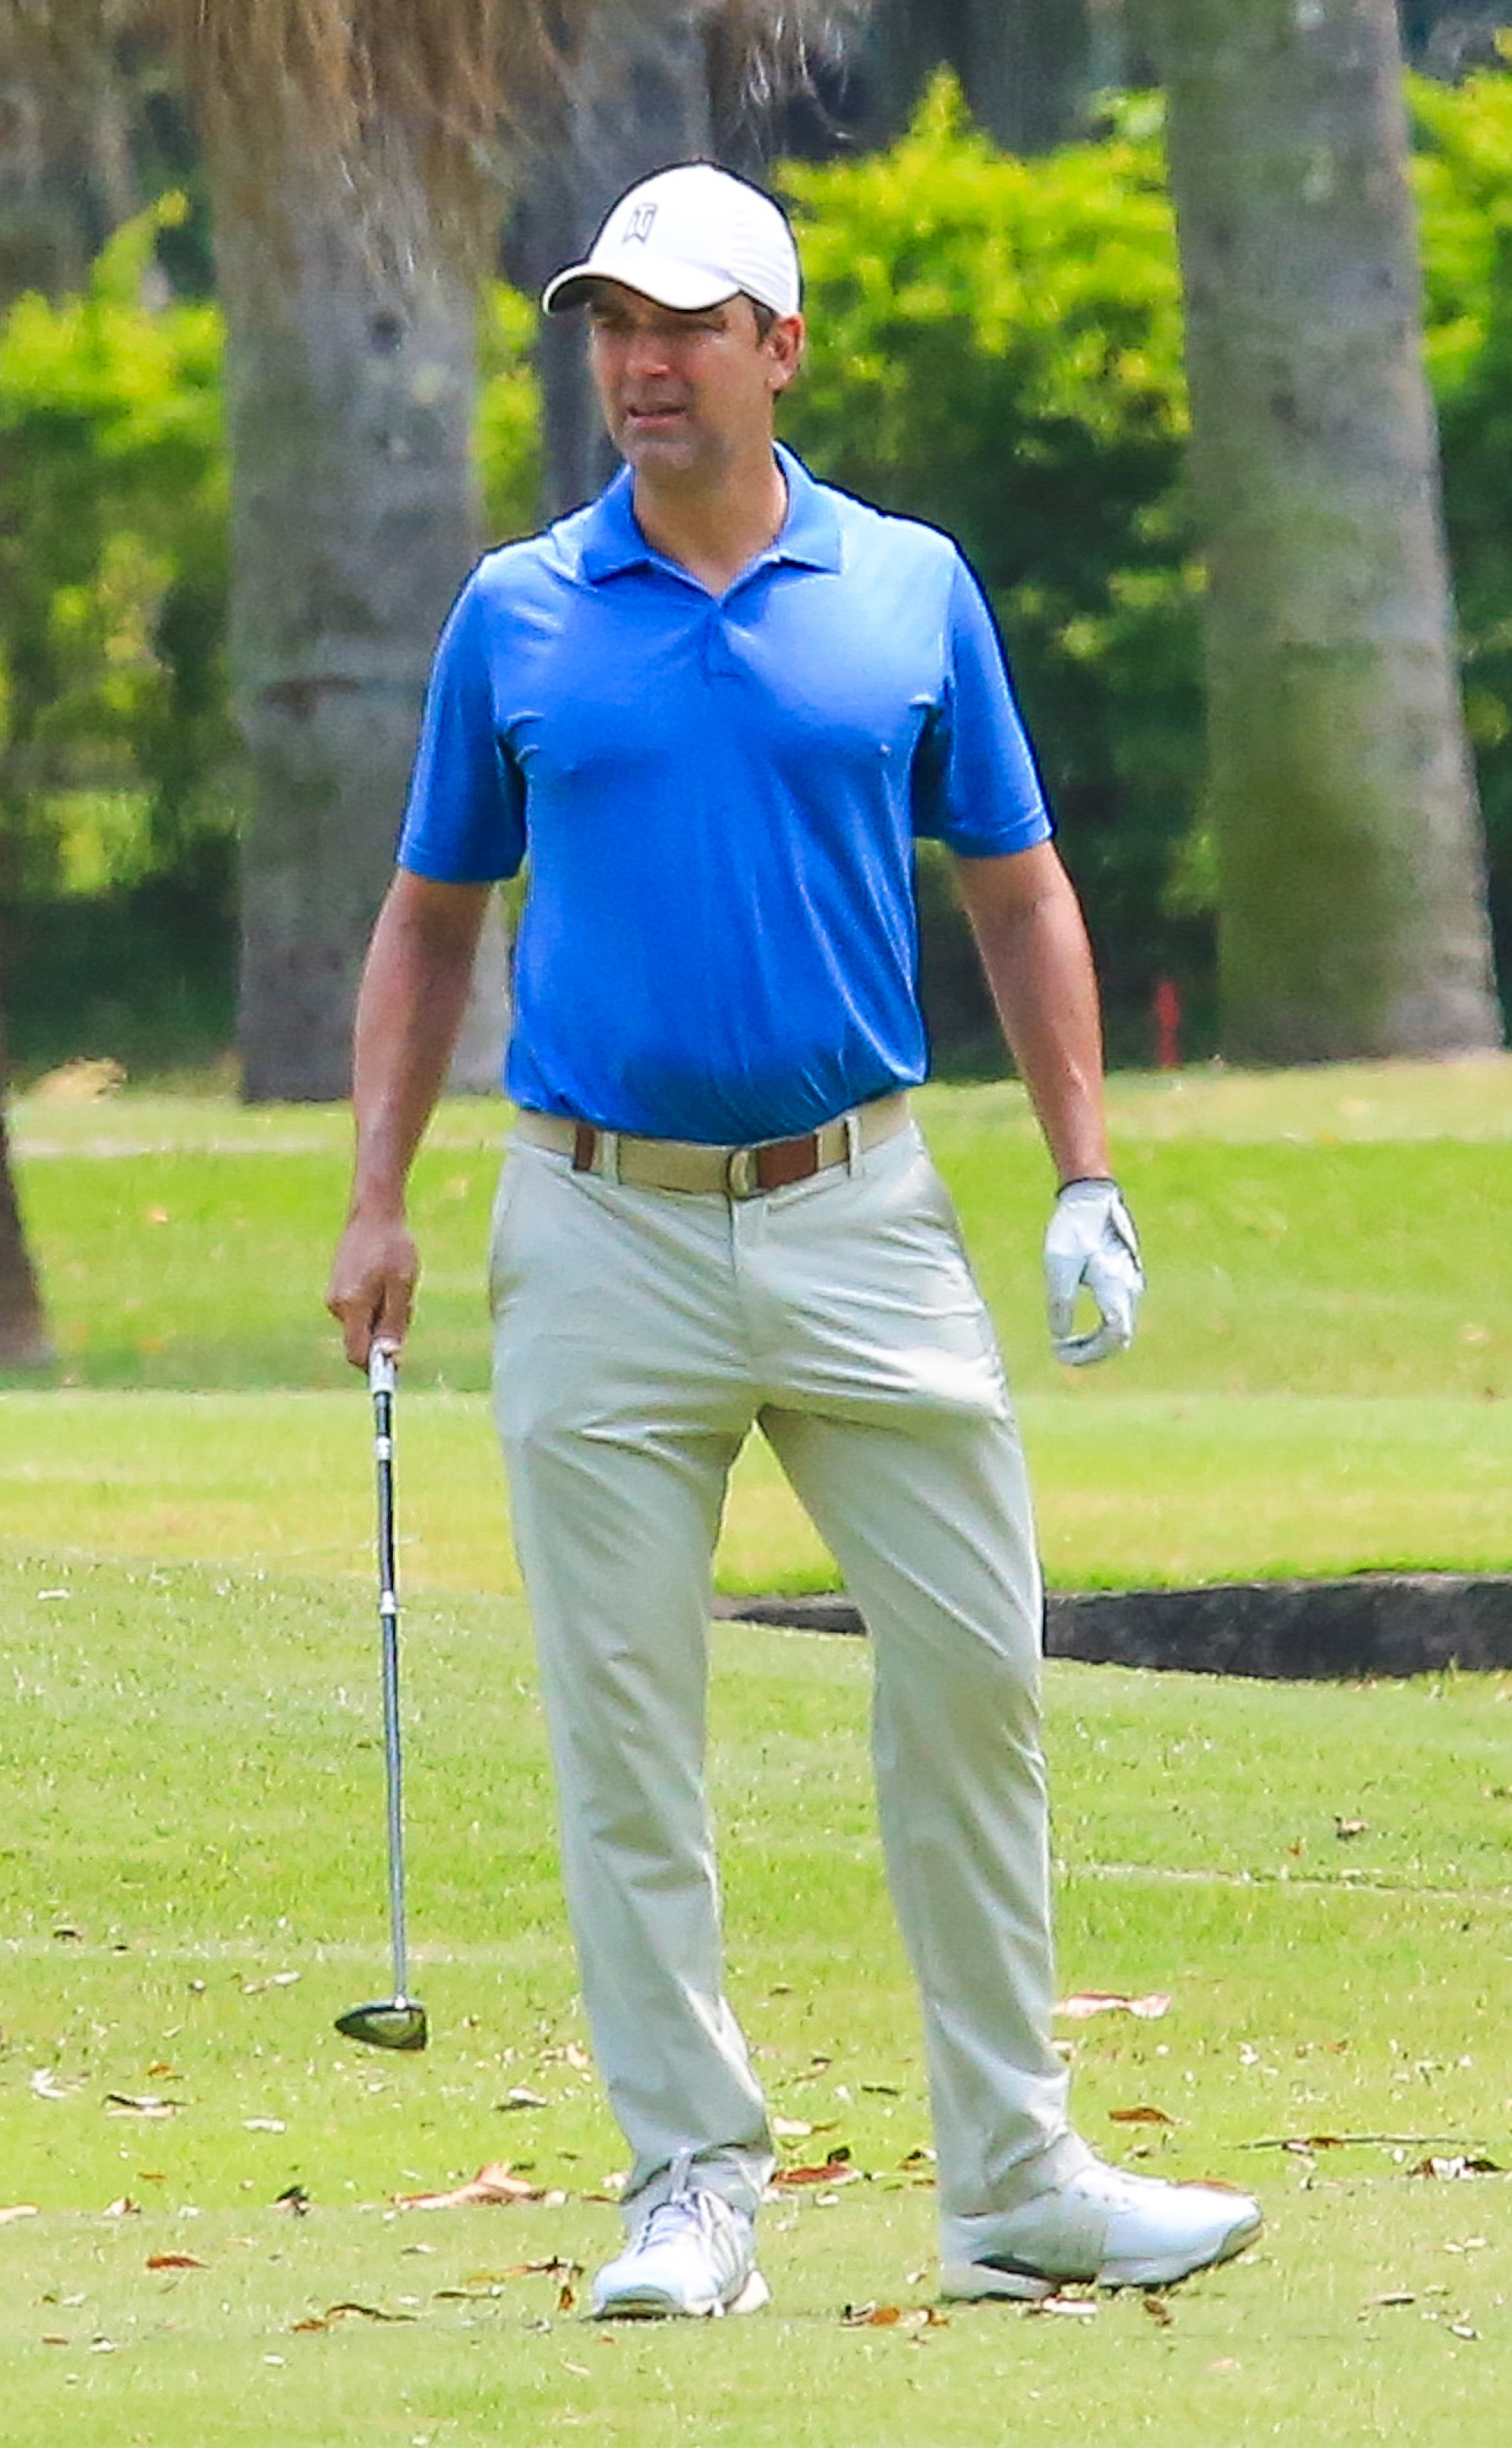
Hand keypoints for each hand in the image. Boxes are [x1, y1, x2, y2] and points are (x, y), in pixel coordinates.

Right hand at [326, 1206, 418, 1369]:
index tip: (397, 1363)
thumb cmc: (392, 1248)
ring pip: (362, 1324)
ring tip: (396, 1284)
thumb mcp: (402, 1287)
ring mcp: (334, 1295)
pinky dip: (375, 1303)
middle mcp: (336, 1305)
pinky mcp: (337, 1287)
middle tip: (404, 1303)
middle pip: (361, 1340)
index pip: (357, 1354)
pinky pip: (358, 1310)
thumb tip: (389, 1357)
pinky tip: (385, 1278)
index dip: (376, 1366)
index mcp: (351, 1306)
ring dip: (382, 1316)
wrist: (373, 1214)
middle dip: (384, 1335)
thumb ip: (394, 1323)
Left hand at [1043, 1178, 1142, 1366]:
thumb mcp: (1058, 1264)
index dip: (1089, 1353)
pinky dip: (1100, 1333)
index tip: (1060, 1353)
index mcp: (1116, 1286)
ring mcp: (1130, 1285)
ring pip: (1121, 1329)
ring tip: (1065, 1348)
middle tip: (1061, 1355)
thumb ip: (1060, 1301)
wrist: (1091, 1198)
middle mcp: (1129, 1289)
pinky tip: (1077, 1333)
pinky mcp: (1124, 1281)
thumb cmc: (1073, 1228)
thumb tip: (1060, 1336)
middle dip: (1092, 1354)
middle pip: (1120, 1338)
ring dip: (1095, 1344)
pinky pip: (1118, 1318)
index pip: (1114, 1336)